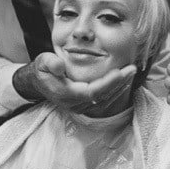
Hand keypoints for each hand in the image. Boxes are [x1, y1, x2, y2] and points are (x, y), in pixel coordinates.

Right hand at [14, 52, 136, 114]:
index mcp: (66, 94)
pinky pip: (103, 99)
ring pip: (105, 100)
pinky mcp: (84, 104)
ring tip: (131, 72)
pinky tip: (123, 80)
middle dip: (119, 83)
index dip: (107, 83)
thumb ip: (50, 63)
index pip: (92, 92)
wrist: (37, 82)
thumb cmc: (42, 70)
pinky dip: (114, 90)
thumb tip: (60, 65)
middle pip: (102, 97)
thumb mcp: (42, 63)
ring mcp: (80, 106)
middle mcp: (75, 103)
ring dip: (119, 86)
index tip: (120, 72)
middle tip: (132, 69)